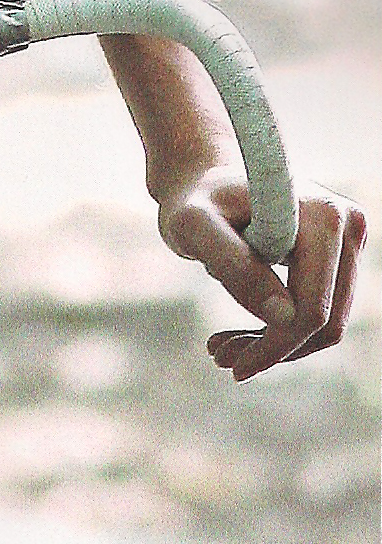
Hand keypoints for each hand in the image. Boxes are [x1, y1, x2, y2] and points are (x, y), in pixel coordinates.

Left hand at [156, 164, 367, 379]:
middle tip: (220, 356)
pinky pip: (320, 310)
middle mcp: (348, 224)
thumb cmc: (195, 199)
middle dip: (274, 349)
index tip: (231, 364)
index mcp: (322, 215)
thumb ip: (233, 264)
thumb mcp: (194, 227)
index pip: (312, 308)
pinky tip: (241, 334)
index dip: (274, 345)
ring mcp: (349, 240)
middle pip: (326, 321)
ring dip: (277, 345)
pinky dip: (282, 330)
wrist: (203, 179)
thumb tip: (285, 317)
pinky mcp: (339, 257)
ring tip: (223, 349)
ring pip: (326, 323)